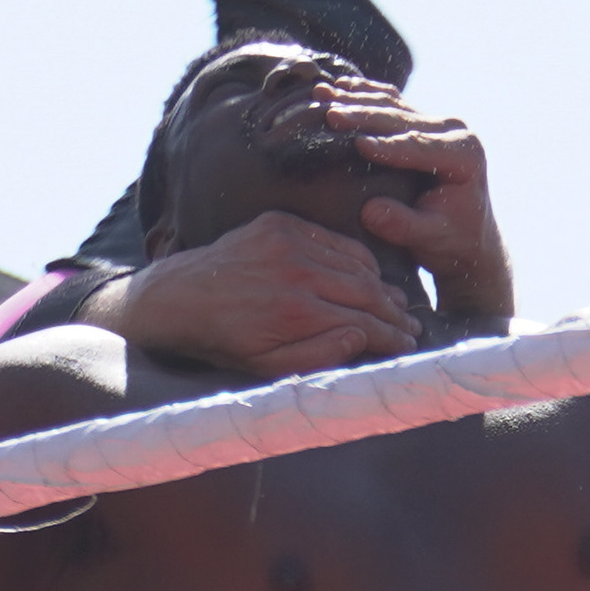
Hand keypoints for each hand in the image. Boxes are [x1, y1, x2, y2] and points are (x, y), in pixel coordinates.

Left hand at [86, 216, 418, 377]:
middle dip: (394, 312)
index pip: (364, 322)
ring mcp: (288, 242)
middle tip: (412, 327)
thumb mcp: (268, 367)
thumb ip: (318, 356)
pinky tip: (366, 274)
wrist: (177, 299)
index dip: (392, 336)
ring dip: (380, 284)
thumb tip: (361, 337)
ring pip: (354, 262)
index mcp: (297, 313)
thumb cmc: (223, 342)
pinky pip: (332, 239)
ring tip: (395, 304)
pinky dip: (354, 257)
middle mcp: (297, 272)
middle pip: (366, 291)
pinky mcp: (279, 223)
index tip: (408, 345)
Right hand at [317, 80, 514, 321]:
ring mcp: (438, 123)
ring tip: (322, 93)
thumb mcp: (430, 239)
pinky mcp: (423, 122)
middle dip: (364, 116)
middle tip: (331, 114)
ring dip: (356, 99)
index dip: (388, 145)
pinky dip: (364, 95)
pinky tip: (338, 86)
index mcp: (464, 155)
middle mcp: (453, 131)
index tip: (358, 144)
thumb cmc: (451, 242)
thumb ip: (403, 225)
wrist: (466, 239)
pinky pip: (391, 103)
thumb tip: (369, 211)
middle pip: (402, 119)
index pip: (419, 146)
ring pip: (393, 105)